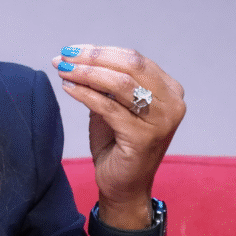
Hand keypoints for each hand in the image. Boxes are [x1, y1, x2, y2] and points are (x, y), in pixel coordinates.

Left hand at [53, 45, 184, 225]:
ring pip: (120, 84)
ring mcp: (162, 120)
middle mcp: (173, 102)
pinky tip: (68, 88)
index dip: (100, 51)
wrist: (123, 186)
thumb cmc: (117, 144)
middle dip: (92, 58)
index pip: (133, 59)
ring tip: (63, 70)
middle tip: (63, 57)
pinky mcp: (144, 137)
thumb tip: (78, 56)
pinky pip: (109, 107)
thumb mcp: (113, 105)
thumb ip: (105, 82)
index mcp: (169, 89)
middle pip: (129, 66)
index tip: (71, 50)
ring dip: (86, 73)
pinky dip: (85, 94)